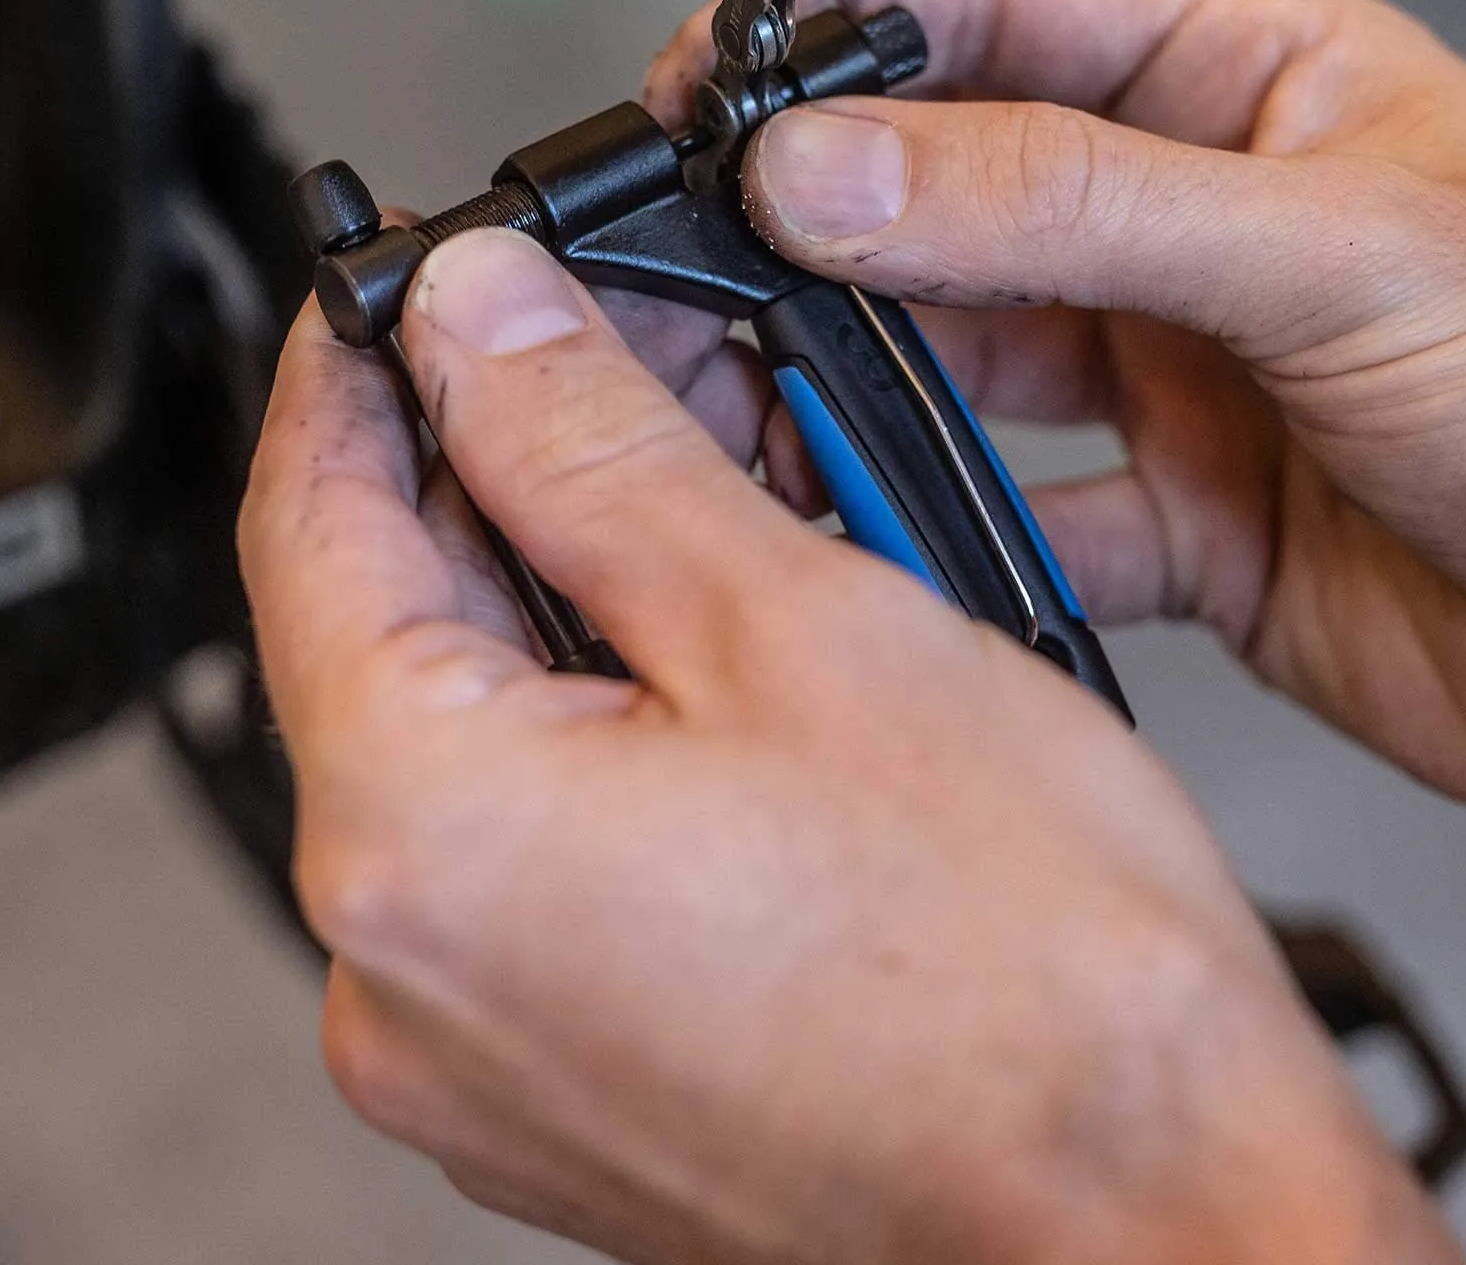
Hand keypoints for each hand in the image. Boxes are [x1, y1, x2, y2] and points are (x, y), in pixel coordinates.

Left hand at [240, 237, 1454, 1264]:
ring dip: (559, 600)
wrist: (1158, 1217)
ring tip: (690, 506)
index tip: (391, 293)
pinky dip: (589, 731)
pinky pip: (522, 848)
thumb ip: (595, 448)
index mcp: (423, 841)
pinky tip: (704, 669)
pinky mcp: (553, 1081)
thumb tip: (478, 320)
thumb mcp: (794, 622)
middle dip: (493, 476)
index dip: (351, 373)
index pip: (308, 524)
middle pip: (390, 631)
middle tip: (597, 369)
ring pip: (465, 736)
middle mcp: (403, 973)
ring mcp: (474, 1046)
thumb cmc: (1031, 975)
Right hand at [649, 0, 1465, 841]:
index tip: (705, 93)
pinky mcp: (1175, 517)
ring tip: (750, 411)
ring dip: (852, 384)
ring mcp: (1170, 371)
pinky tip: (884, 545)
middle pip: (938, 187)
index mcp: (1232, 82)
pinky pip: (1018, 515)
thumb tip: (832, 164)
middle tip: (688, 278)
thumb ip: (1070, 201)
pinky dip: (944, 534)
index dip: (832, 28)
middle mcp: (1179, 219)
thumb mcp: (1334, 251)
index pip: (986, 0)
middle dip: (807, 228)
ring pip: (953, 357)